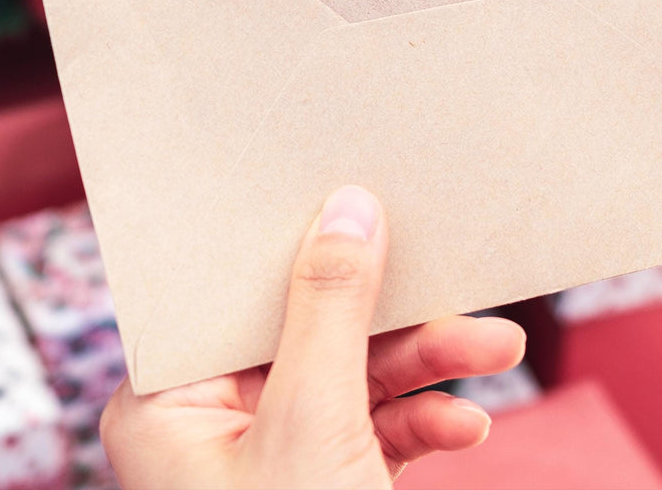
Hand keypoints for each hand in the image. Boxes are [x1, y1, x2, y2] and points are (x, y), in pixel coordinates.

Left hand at [100, 186, 524, 488]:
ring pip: (351, 378)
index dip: (298, 243)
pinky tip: (467, 422)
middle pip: (310, 331)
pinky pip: (369, 430)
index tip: (362, 200)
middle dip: (399, 323)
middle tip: (470, 299)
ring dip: (427, 369)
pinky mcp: (313, 484)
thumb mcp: (313, 424)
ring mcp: (263, 458)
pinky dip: (420, 423)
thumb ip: (330, 309)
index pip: (236, 291)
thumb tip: (346, 207)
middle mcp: (208, 425)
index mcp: (166, 402)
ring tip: (495, 352)